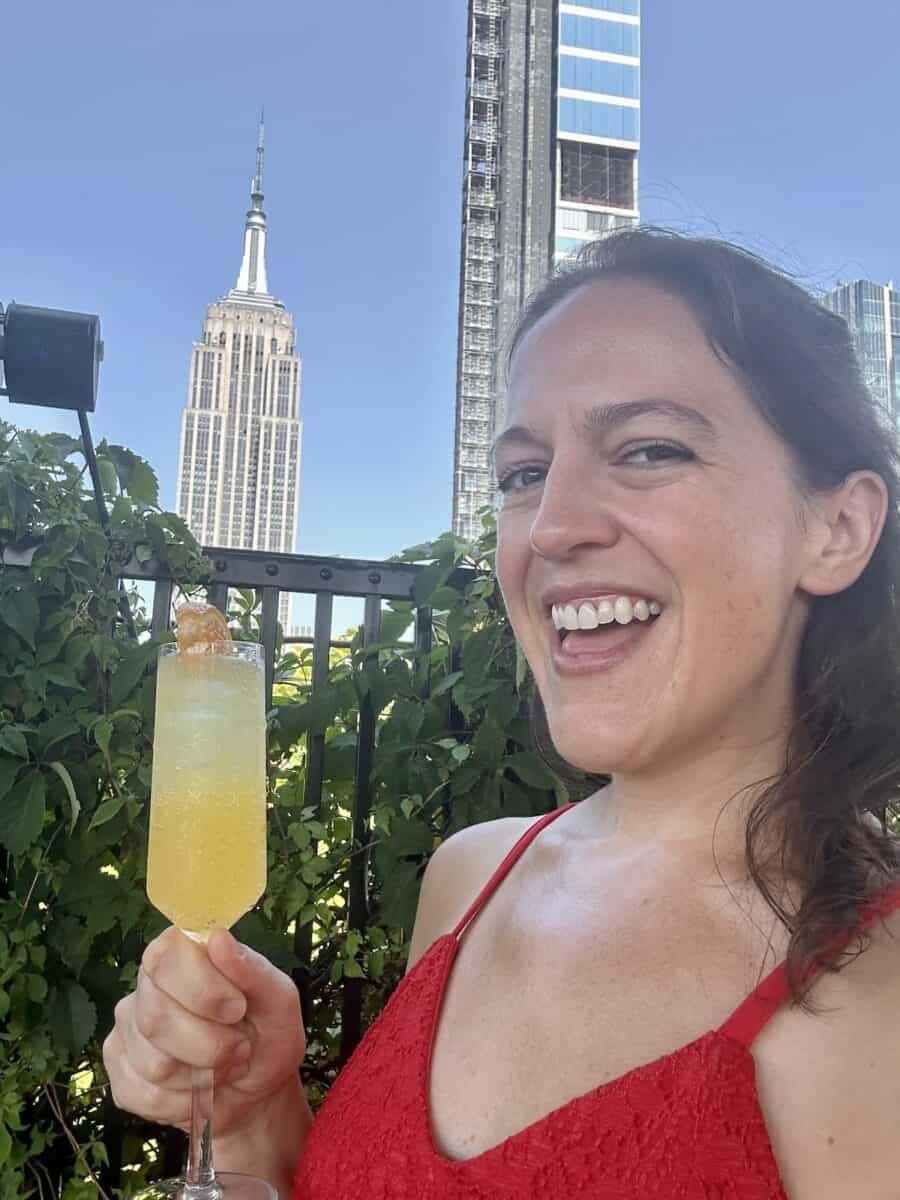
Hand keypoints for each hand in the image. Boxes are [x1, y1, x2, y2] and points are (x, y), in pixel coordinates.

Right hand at [103, 926, 305, 1136]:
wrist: (256, 1090)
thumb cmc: (268, 1034)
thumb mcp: (278, 1001)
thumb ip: (252, 969)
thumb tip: (218, 938)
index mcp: (183, 952)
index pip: (165, 956)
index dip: (201, 988)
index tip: (238, 1009)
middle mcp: (147, 985)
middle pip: (156, 1015)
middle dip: (210, 1045)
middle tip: (241, 1047)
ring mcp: (128, 1028)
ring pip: (154, 1063)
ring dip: (203, 1076)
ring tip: (225, 1066)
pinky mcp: (120, 1072)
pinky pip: (146, 1095)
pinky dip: (185, 1102)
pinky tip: (201, 1089)